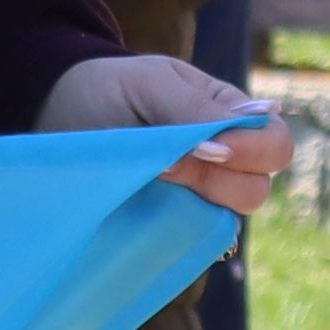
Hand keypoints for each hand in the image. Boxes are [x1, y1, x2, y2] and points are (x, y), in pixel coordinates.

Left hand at [36, 47, 294, 219]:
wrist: (54, 114)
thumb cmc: (108, 89)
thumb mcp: (151, 83)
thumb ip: (193, 108)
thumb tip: (232, 137)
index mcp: (230, 119)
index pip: (274, 145)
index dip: (251, 151)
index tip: (205, 147)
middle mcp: (223, 164)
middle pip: (257, 190)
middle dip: (216, 178)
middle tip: (166, 163)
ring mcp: (196, 200)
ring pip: (228, 222)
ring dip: (193, 202)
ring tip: (151, 177)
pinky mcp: (168, 229)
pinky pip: (191, 246)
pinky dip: (175, 233)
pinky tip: (146, 209)